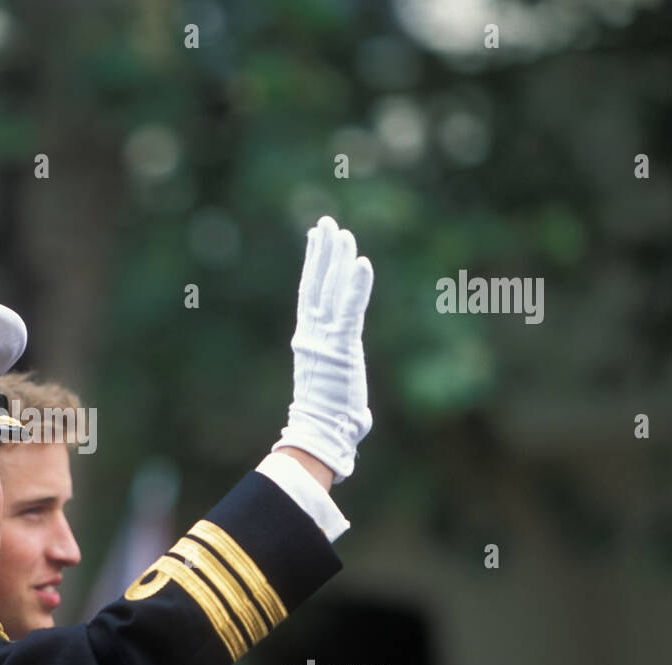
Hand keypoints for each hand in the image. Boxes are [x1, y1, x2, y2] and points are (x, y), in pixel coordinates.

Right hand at [271, 215, 373, 483]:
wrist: (320, 433)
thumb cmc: (329, 425)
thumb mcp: (339, 402)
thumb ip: (350, 403)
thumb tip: (359, 419)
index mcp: (310, 341)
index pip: (311, 295)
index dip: (314, 266)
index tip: (317, 241)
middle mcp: (312, 334)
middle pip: (316, 283)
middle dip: (321, 251)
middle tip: (325, 222)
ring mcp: (324, 338)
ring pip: (329, 288)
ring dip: (335, 258)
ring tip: (338, 230)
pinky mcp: (340, 344)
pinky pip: (349, 307)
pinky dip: (355, 284)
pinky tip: (360, 260)